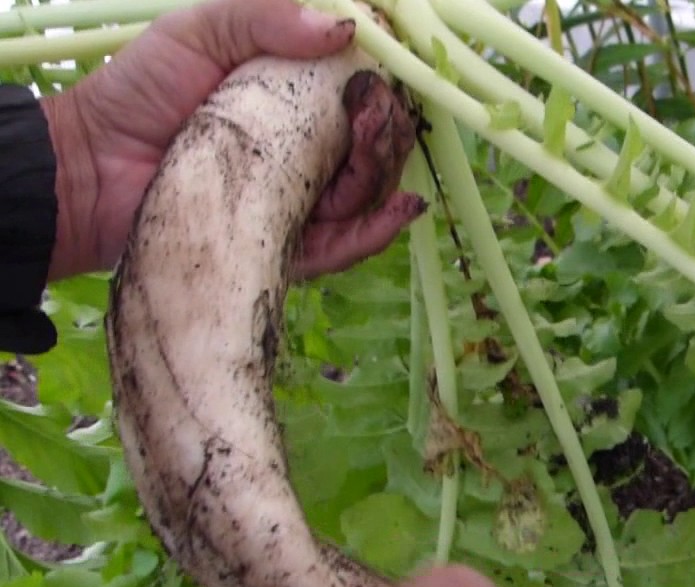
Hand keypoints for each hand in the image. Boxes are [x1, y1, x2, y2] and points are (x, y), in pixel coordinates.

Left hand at [40, 0, 421, 282]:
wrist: (89, 166)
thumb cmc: (138, 93)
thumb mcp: (199, 32)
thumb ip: (264, 17)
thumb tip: (344, 29)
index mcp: (295, 101)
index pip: (362, 100)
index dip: (383, 94)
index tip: (375, 86)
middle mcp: (305, 153)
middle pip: (376, 150)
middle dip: (388, 135)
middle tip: (369, 121)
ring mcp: (298, 203)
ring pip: (367, 197)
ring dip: (382, 175)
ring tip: (367, 152)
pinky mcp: (284, 248)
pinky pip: (343, 247)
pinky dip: (376, 233)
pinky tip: (397, 211)